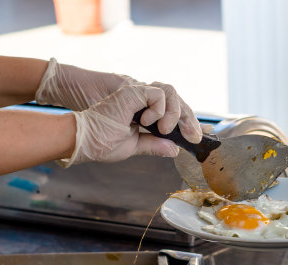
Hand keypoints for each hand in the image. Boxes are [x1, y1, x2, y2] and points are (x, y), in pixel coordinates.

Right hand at [62, 84, 192, 165]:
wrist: (84, 141)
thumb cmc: (102, 143)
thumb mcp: (135, 146)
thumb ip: (155, 145)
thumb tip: (175, 149)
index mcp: (145, 116)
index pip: (174, 114)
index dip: (190, 122)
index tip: (204, 135)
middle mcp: (144, 103)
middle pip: (178, 102)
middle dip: (190, 119)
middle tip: (194, 137)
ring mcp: (139, 96)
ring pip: (171, 94)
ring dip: (174, 113)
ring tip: (165, 130)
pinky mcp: (133, 92)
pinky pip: (158, 94)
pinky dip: (159, 109)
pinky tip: (146, 122)